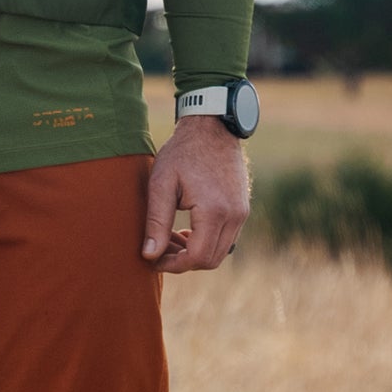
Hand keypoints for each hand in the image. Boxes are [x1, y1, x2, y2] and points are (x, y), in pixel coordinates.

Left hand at [141, 116, 249, 273]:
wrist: (212, 127)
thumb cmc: (182, 152)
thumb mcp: (162, 184)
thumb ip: (156, 222)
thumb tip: (149, 255)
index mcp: (214, 210)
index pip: (196, 257)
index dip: (173, 265)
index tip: (153, 258)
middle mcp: (234, 215)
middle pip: (210, 260)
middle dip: (183, 261)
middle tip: (160, 249)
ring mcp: (242, 212)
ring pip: (220, 252)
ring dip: (195, 253)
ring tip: (171, 238)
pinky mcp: (243, 209)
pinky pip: (226, 239)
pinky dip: (207, 242)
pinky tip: (187, 230)